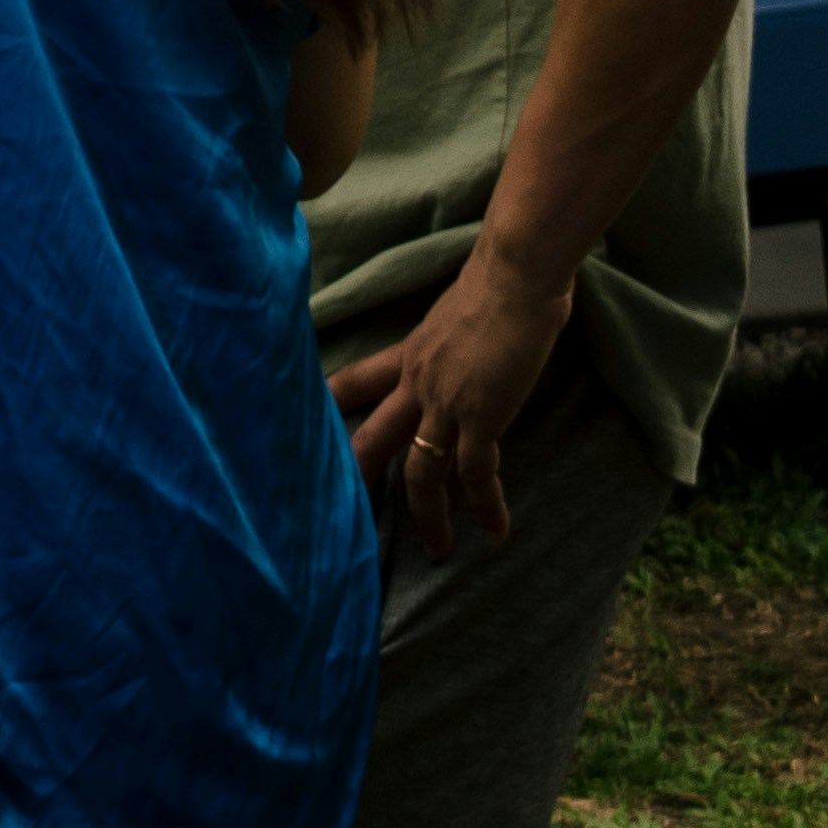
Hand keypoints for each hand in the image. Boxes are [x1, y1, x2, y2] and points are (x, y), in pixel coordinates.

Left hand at [334, 248, 571, 552]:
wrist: (515, 276)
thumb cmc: (501, 279)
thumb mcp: (460, 311)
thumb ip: (458, 335)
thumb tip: (478, 336)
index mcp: (408, 354)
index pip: (354, 382)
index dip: (332, 406)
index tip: (313, 427)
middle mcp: (415, 382)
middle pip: (372, 438)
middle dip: (363, 479)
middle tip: (351, 518)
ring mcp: (443, 402)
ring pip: (420, 472)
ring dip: (428, 516)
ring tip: (438, 551)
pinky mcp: (480, 416)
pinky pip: (476, 473)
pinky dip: (486, 505)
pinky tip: (495, 532)